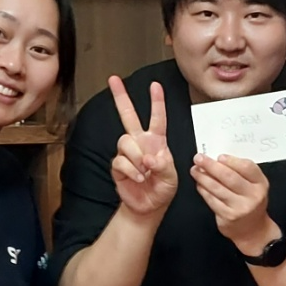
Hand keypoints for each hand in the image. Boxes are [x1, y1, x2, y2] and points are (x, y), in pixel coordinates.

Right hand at [109, 76, 177, 217]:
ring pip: (125, 141)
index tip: (155, 85)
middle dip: (121, 97)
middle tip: (113, 79)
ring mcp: (128, 153)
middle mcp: (140, 143)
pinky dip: (131, 171)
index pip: (158, 118)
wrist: (148, 207)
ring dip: (137, 158)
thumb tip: (148, 158)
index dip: (157, 102)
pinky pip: (121, 161)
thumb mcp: (172, 178)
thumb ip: (164, 166)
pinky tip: (138, 178)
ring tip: (145, 172)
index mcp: (157, 142)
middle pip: (128, 116)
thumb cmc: (163, 189)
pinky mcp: (118, 165)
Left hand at [190, 153, 274, 251]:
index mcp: (260, 183)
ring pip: (218, 188)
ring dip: (203, 177)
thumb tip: (217, 159)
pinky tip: (199, 184)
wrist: (253, 231)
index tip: (218, 156)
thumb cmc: (251, 202)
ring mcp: (240, 208)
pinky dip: (203, 190)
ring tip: (194, 170)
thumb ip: (240, 172)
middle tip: (199, 158)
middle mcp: (252, 196)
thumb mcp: (253, 185)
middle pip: (229, 177)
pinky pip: (212, 200)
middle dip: (211, 166)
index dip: (231, 161)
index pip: (247, 167)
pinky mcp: (228, 217)